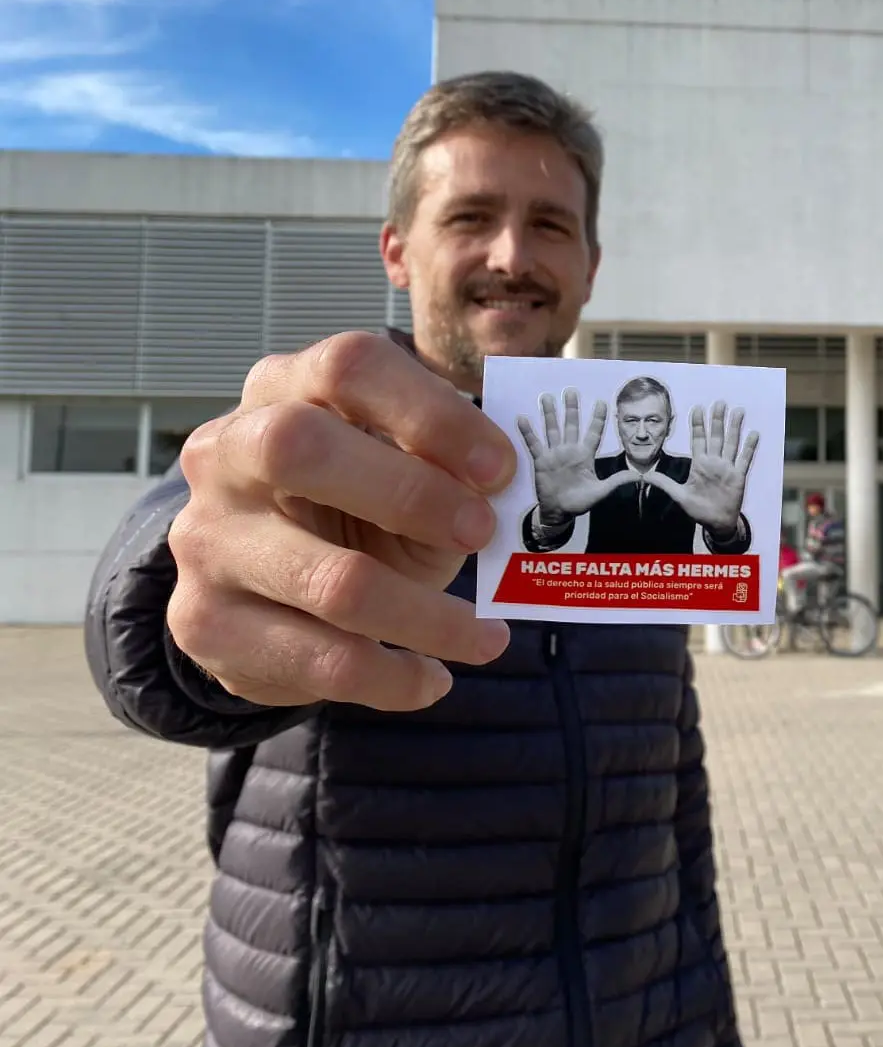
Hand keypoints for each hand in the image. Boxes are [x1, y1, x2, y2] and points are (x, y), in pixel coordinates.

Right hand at [166, 332, 519, 711]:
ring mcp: (207, 538)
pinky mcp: (205, 623)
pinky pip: (322, 661)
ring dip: (429, 618)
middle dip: (412, 494)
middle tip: (483, 534)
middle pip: (301, 448)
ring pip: (331, 582)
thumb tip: (514, 490)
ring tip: (486, 639)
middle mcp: (226, 452)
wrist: (256, 588)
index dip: (432, 413)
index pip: (348, 367)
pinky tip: (432, 679)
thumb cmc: (352, 509)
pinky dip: (395, 678)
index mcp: (284, 389)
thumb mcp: (398, 473)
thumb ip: (446, 467)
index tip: (501, 466)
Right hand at [517, 389, 637, 524]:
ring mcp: (554, 454)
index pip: (593, 433)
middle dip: (572, 408)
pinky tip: (523, 418)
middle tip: (571, 391)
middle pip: (571, 425)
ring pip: (552, 429)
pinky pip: (534, 444)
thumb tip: (637, 475)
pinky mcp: (541, 461)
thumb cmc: (580, 501)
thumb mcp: (601, 492)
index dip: (598, 419)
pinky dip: (528, 432)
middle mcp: (570, 450)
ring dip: (550, 414)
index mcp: (585, 456)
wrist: (560, 512)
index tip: (602, 402)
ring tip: (546, 397)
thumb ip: (616, 482)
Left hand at [640, 401, 757, 537]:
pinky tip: (753, 433)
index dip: (697, 424)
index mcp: (699, 464)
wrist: (716, 523)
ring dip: (734, 427)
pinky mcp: (738, 477)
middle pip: (716, 436)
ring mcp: (727, 468)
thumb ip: (664, 484)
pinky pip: (744, 459)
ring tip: (737, 411)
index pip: (698, 439)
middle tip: (719, 402)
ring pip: (731, 443)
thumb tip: (645, 476)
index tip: (697, 407)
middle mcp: (714, 462)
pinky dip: (749, 447)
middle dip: (716, 420)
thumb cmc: (698, 509)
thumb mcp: (679, 496)